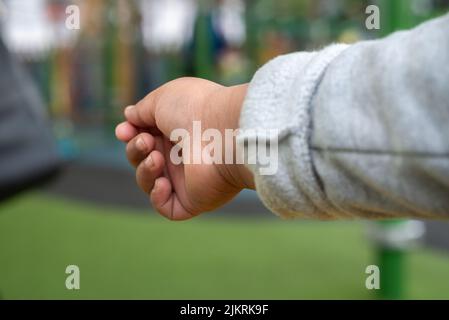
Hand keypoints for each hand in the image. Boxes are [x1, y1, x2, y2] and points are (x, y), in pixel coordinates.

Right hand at [115, 77, 253, 219]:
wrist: (223, 133)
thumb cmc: (194, 109)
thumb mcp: (160, 100)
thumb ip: (141, 110)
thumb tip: (129, 116)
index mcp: (177, 130)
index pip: (145, 137)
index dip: (130, 135)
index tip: (123, 131)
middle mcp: (182, 154)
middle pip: (143, 159)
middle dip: (135, 150)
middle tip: (147, 142)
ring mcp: (188, 179)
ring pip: (149, 182)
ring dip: (144, 170)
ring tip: (157, 158)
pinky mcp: (194, 200)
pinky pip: (165, 206)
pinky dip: (157, 196)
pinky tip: (163, 182)